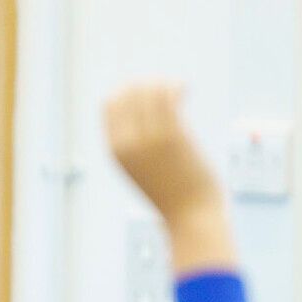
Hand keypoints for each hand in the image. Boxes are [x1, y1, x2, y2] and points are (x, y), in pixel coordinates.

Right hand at [104, 83, 232, 272]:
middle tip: (166, 86)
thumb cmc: (173, 195)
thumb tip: (146, 119)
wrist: (191, 217)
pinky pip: (169, 99)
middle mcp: (128, 143)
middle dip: (146, 83)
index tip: (145, 89)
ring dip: (164, 83)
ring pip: (149, 93)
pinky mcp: (174, 137)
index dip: (126, 91)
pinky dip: (176, 87)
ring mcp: (150, 139)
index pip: (109, 105)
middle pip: (129, 94)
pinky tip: (185, 87)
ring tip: (179, 86)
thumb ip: (138, 147)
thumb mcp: (143, 170)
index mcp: (116, 150)